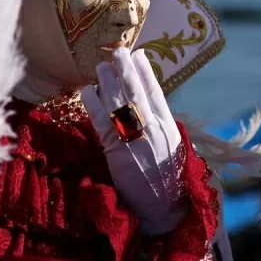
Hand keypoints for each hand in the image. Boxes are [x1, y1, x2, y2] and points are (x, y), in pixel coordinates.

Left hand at [81, 48, 187, 236]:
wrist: (165, 209)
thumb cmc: (170, 182)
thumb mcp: (173, 150)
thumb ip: (161, 129)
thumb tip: (151, 111)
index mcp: (168, 127)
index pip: (156, 93)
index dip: (147, 72)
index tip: (140, 54)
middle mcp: (153, 128)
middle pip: (137, 91)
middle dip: (127, 69)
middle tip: (118, 51)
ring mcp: (135, 139)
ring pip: (119, 102)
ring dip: (109, 81)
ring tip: (101, 66)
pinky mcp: (118, 152)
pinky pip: (102, 122)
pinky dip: (94, 104)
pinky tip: (87, 91)